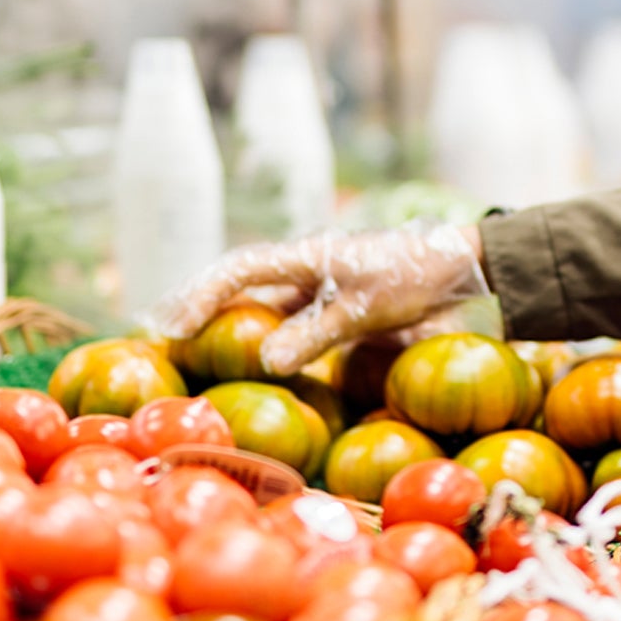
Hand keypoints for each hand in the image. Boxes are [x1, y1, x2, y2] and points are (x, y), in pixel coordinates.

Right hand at [143, 223, 489, 375]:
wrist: (459, 271)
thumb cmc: (413, 279)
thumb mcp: (366, 308)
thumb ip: (317, 333)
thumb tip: (265, 361)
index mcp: (305, 256)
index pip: (239, 270)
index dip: (202, 296)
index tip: (174, 327)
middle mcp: (302, 270)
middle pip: (235, 283)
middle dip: (196, 304)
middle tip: (160, 336)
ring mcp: (314, 289)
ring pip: (256, 303)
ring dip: (222, 322)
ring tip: (185, 349)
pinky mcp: (330, 311)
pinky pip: (283, 324)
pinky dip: (258, 339)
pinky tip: (242, 364)